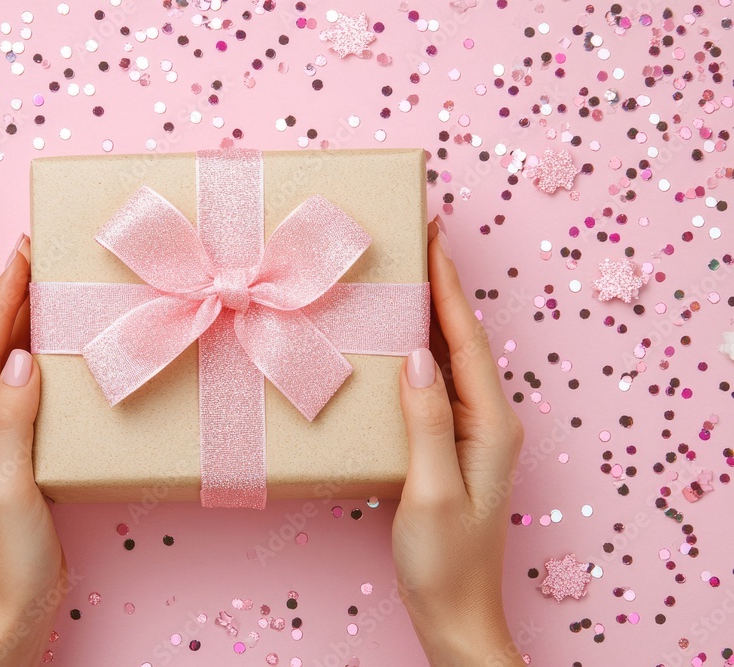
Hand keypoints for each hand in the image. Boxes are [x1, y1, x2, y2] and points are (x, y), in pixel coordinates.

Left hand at [0, 234, 67, 665]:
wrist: (7, 621)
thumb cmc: (3, 565)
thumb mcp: (7, 491)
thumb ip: (11, 422)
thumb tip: (24, 358)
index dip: (4, 301)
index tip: (23, 253)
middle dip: (12, 303)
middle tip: (38, 254)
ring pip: (7, 373)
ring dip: (27, 329)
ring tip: (51, 290)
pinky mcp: (12, 461)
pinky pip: (26, 401)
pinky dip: (43, 368)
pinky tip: (61, 355)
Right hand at [393, 217, 525, 666]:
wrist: (454, 612)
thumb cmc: (444, 560)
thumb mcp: (431, 490)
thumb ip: (426, 421)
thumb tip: (415, 356)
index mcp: (489, 423)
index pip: (465, 341)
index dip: (448, 287)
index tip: (433, 238)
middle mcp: (487, 420)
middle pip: (462, 341)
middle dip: (441, 289)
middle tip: (417, 241)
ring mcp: (470, 433)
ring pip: (448, 359)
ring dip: (429, 317)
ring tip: (405, 277)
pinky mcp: (451, 445)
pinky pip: (435, 385)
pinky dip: (417, 353)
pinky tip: (397, 343)